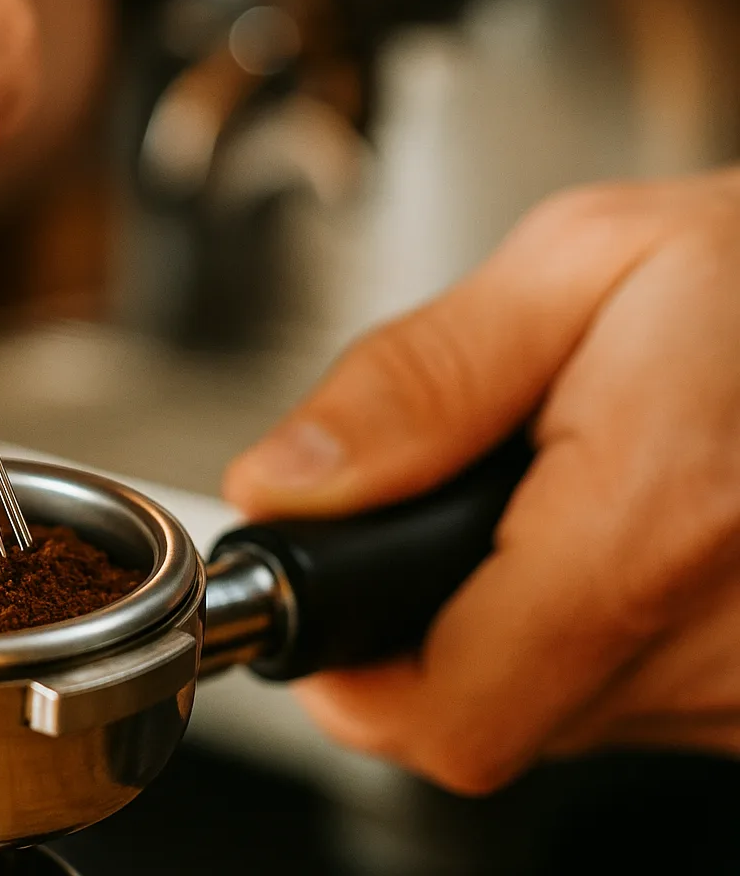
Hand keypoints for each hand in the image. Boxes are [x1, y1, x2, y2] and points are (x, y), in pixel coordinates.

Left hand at [226, 170, 739, 793]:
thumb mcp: (576, 261)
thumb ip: (416, 380)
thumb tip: (285, 483)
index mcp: (656, 521)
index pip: (450, 714)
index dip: (352, 672)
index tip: (325, 594)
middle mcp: (720, 639)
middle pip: (484, 720)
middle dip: (417, 627)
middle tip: (437, 510)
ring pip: (546, 716)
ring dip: (502, 626)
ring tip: (542, 504)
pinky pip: (621, 699)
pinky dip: (580, 631)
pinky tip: (609, 538)